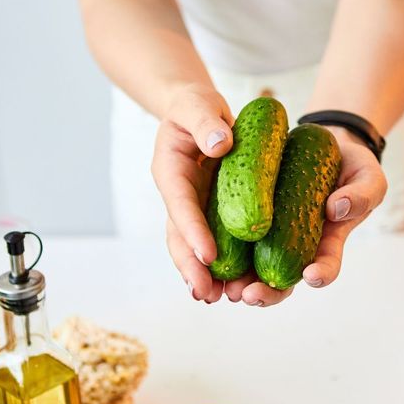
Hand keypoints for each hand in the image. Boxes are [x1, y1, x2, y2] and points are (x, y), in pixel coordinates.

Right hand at [152, 84, 233, 302]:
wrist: (196, 115)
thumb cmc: (195, 108)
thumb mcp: (198, 105)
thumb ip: (205, 122)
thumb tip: (219, 145)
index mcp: (171, 172)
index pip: (180, 205)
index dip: (193, 231)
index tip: (209, 255)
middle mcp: (179, 197)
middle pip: (180, 237)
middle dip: (191, 267)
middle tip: (205, 295)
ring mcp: (193, 208)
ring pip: (193, 247)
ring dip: (202, 274)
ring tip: (215, 299)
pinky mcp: (209, 214)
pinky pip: (214, 241)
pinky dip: (219, 265)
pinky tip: (232, 286)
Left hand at [224, 127, 387, 305]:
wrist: (327, 146)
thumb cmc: (353, 168)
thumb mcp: (368, 177)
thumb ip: (362, 194)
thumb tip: (335, 209)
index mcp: (327, 241)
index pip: (325, 264)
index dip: (320, 272)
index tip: (311, 275)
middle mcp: (297, 245)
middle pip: (282, 279)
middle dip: (267, 293)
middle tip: (250, 296)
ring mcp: (273, 234)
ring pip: (254, 267)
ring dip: (240, 282)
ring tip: (227, 289)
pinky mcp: (251, 216)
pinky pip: (236, 239)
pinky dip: (223, 252)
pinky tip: (207, 260)